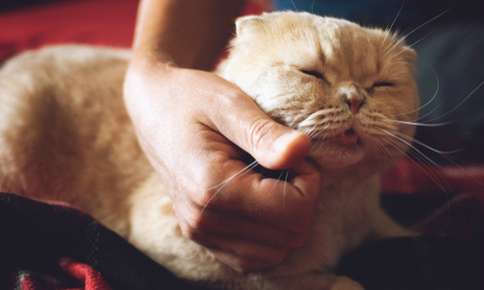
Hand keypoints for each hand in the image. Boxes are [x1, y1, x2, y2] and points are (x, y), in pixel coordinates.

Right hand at [123, 60, 319, 271]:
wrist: (154, 110)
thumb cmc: (191, 99)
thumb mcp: (229, 103)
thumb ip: (264, 132)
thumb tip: (302, 149)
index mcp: (211, 186)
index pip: (292, 210)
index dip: (309, 180)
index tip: (291, 153)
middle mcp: (203, 220)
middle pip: (289, 235)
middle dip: (301, 199)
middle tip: (282, 164)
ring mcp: (201, 233)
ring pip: (276, 252)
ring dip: (286, 218)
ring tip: (270, 181)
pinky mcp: (202, 236)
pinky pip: (253, 258)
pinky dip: (268, 235)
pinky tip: (261, 202)